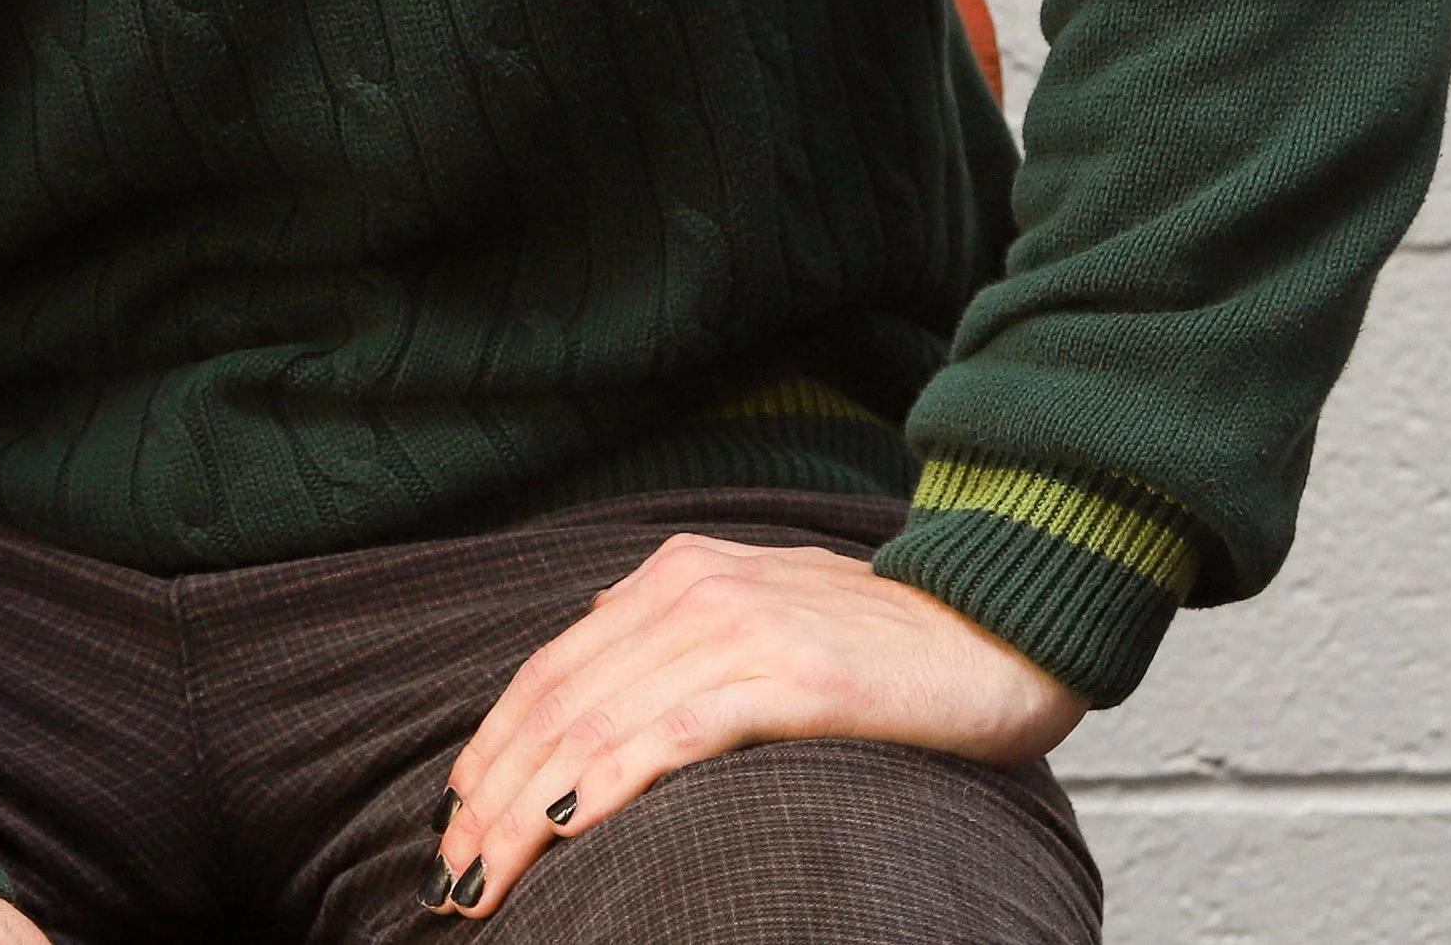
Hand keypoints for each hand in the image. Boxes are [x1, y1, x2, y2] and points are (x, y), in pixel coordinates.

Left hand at [428, 530, 1085, 916]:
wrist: (998, 623)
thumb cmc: (884, 646)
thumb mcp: (762, 618)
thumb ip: (681, 637)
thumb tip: (599, 676)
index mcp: (676, 573)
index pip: (551, 670)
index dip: (490, 749)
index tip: (453, 822)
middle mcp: (692, 587)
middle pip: (557, 698)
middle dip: (490, 793)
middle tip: (452, 875)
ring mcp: (740, 627)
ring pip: (598, 719)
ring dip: (526, 805)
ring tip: (486, 877)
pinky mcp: (791, 675)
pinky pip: (676, 731)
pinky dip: (608, 779)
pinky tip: (564, 825)